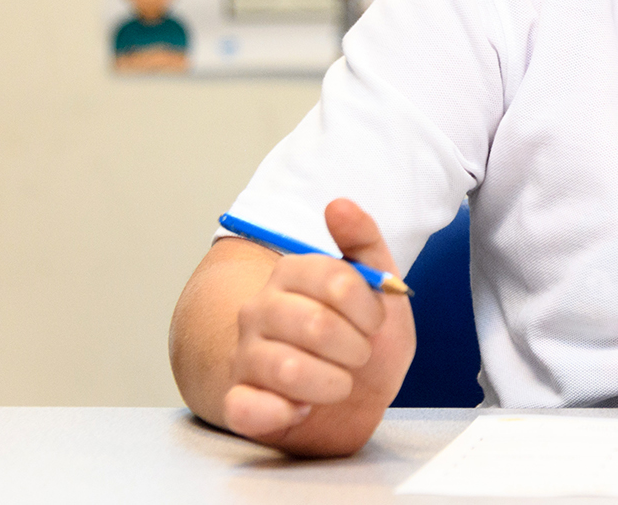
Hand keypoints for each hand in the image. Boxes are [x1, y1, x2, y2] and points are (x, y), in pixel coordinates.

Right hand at [222, 199, 414, 454]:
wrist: (345, 398)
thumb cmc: (358, 338)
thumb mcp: (380, 290)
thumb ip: (364, 243)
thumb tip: (338, 203)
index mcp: (292, 274)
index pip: (337, 281)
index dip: (368, 308)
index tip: (373, 322)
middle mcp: (259, 310)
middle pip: (317, 326)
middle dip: (356, 348)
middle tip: (358, 355)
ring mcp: (244, 356)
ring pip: (289, 369)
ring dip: (332, 383)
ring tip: (337, 383)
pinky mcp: (238, 402)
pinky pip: (250, 409)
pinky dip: (287, 413)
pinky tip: (301, 408)